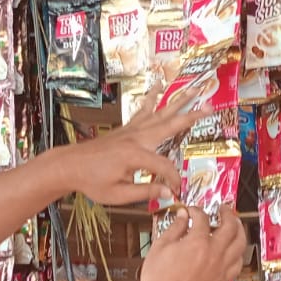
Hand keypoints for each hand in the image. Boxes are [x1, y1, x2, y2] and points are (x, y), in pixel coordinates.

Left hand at [56, 94, 196, 205]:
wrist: (70, 166)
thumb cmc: (91, 181)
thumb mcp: (118, 194)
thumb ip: (144, 191)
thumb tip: (167, 192)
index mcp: (135, 155)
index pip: (164, 167)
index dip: (172, 179)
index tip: (175, 190)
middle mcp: (136, 138)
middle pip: (170, 125)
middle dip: (192, 116)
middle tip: (211, 107)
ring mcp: (131, 130)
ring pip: (160, 113)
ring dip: (178, 100)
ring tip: (194, 88)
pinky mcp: (126, 129)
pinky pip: (144, 110)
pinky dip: (152, 97)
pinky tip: (159, 86)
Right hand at [140, 206, 247, 280]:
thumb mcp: (160, 247)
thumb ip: (174, 228)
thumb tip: (182, 216)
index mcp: (197, 242)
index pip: (202, 218)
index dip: (196, 211)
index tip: (191, 211)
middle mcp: (214, 253)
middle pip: (230, 226)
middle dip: (227, 214)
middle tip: (223, 209)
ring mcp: (221, 267)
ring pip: (240, 243)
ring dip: (240, 230)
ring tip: (236, 224)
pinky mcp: (222, 280)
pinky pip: (238, 263)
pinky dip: (238, 253)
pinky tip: (235, 250)